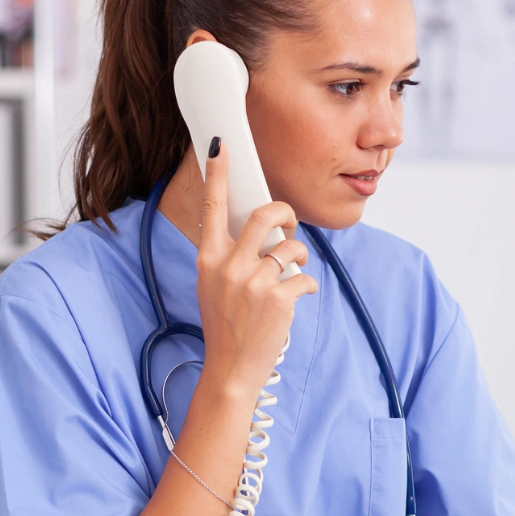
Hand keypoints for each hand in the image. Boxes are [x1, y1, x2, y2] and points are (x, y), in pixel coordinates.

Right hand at [196, 137, 317, 395]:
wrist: (231, 369)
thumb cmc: (225, 326)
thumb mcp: (213, 287)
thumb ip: (227, 258)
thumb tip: (256, 233)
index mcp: (209, 259)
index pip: (213, 208)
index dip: (218, 174)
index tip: (220, 146)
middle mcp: (229, 267)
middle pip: (265, 214)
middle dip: (285, 213)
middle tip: (289, 225)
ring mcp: (254, 283)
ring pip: (291, 248)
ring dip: (299, 258)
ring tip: (292, 274)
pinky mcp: (278, 299)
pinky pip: (304, 278)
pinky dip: (305, 286)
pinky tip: (295, 298)